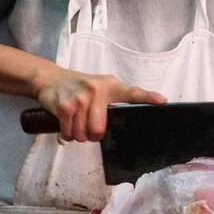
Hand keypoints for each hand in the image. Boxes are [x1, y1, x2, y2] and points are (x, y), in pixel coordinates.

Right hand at [34, 68, 165, 141]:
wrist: (51, 78)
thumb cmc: (80, 86)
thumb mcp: (100, 87)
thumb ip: (113, 101)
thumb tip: (128, 123)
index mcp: (111, 86)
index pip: (133, 93)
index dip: (149, 97)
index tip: (162, 101)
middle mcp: (97, 90)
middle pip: (99, 130)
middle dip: (93, 135)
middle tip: (88, 126)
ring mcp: (81, 98)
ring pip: (83, 135)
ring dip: (78, 135)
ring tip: (76, 121)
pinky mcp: (65, 106)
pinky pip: (69, 134)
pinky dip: (67, 135)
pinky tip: (66, 124)